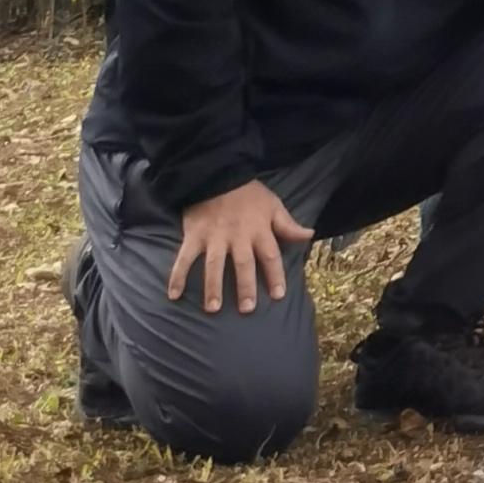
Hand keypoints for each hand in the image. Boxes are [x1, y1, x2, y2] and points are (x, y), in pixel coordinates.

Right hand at [167, 181, 310, 312]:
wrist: (218, 173)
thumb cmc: (249, 194)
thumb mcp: (273, 205)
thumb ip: (288, 225)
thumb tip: (310, 235)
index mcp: (259, 229)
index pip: (270, 255)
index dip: (275, 275)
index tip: (278, 296)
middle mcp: (238, 235)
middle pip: (243, 264)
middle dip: (246, 286)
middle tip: (247, 309)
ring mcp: (214, 236)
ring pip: (214, 264)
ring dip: (213, 287)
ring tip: (213, 309)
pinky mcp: (194, 235)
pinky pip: (184, 258)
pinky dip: (177, 275)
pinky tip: (173, 295)